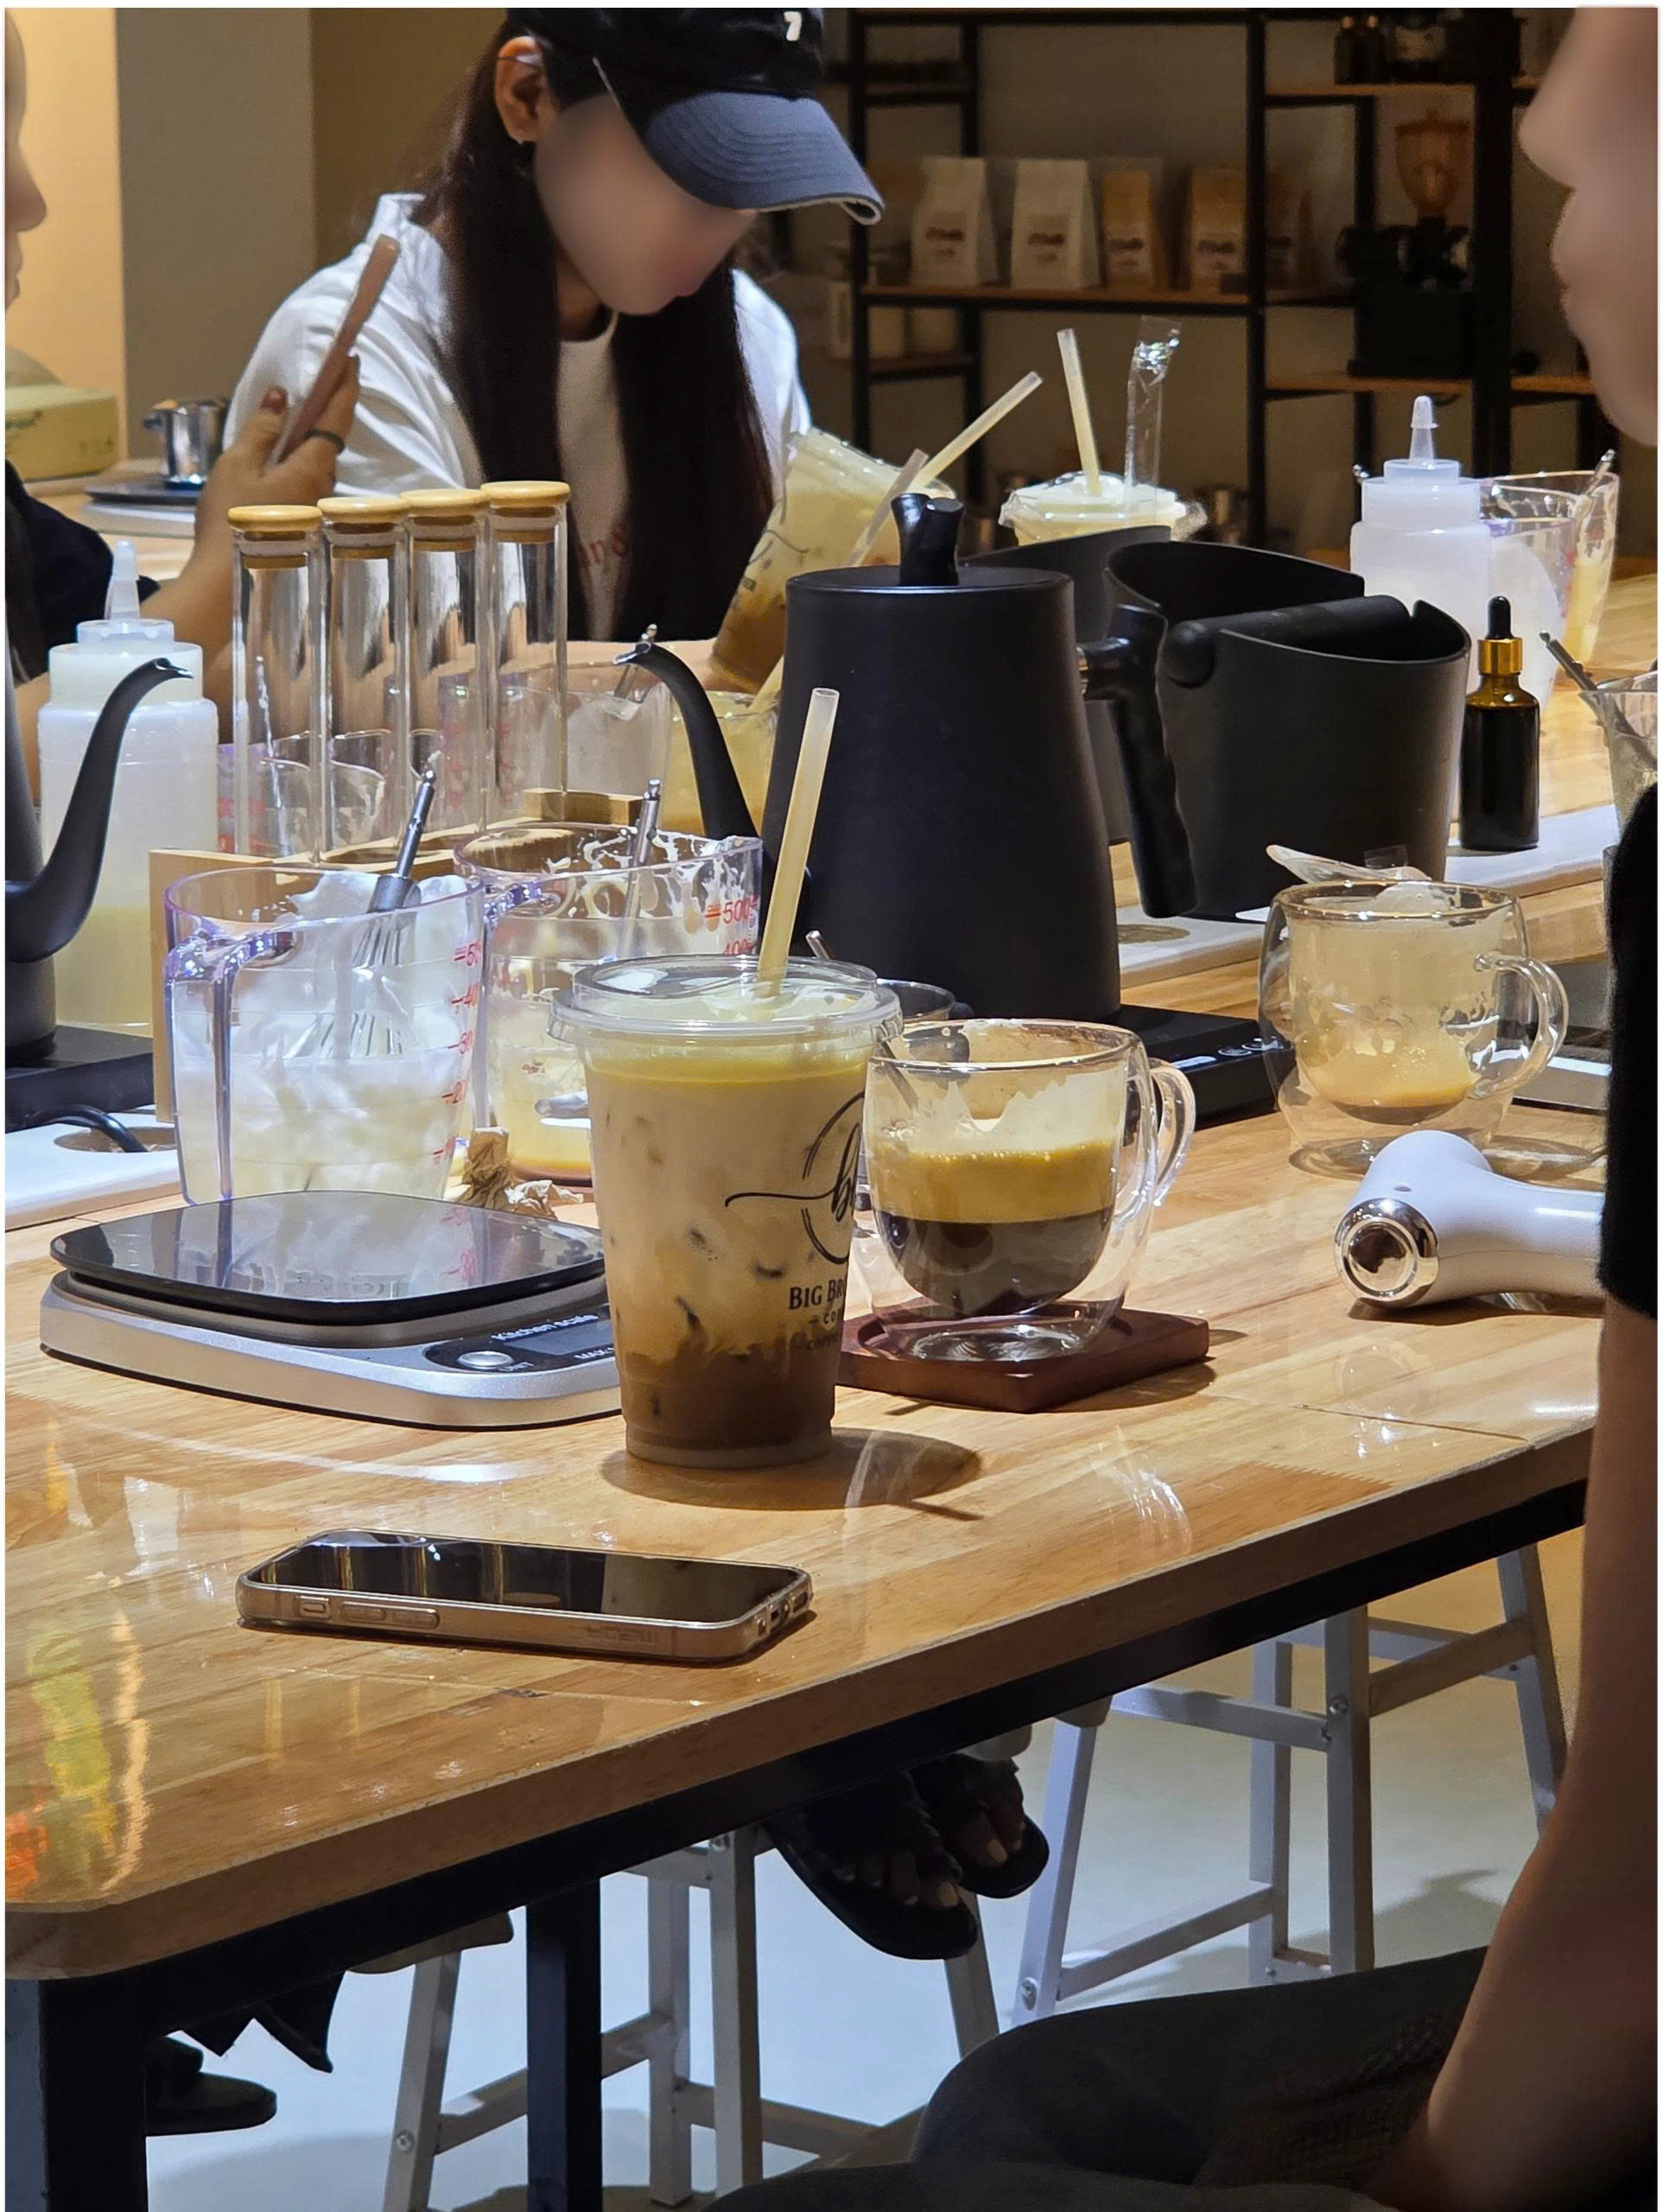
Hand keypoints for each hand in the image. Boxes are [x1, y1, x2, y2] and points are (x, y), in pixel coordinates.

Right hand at [191, 357, 361, 554]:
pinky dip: (300, 461)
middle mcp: (323, 486)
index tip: (352, 358)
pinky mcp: (304, 521)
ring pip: (317, 463)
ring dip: (311, 438)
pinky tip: (281, 458)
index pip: (338, 417)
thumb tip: (282, 395)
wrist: (228, 579)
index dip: (346, 385)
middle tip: (323, 379)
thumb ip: (262, 428)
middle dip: (328, 410)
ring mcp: (316, 506)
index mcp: (312, 467)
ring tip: (296, 415)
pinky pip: (307, 480)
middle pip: (330, 441)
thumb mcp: (239, 465)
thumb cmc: (230, 518)